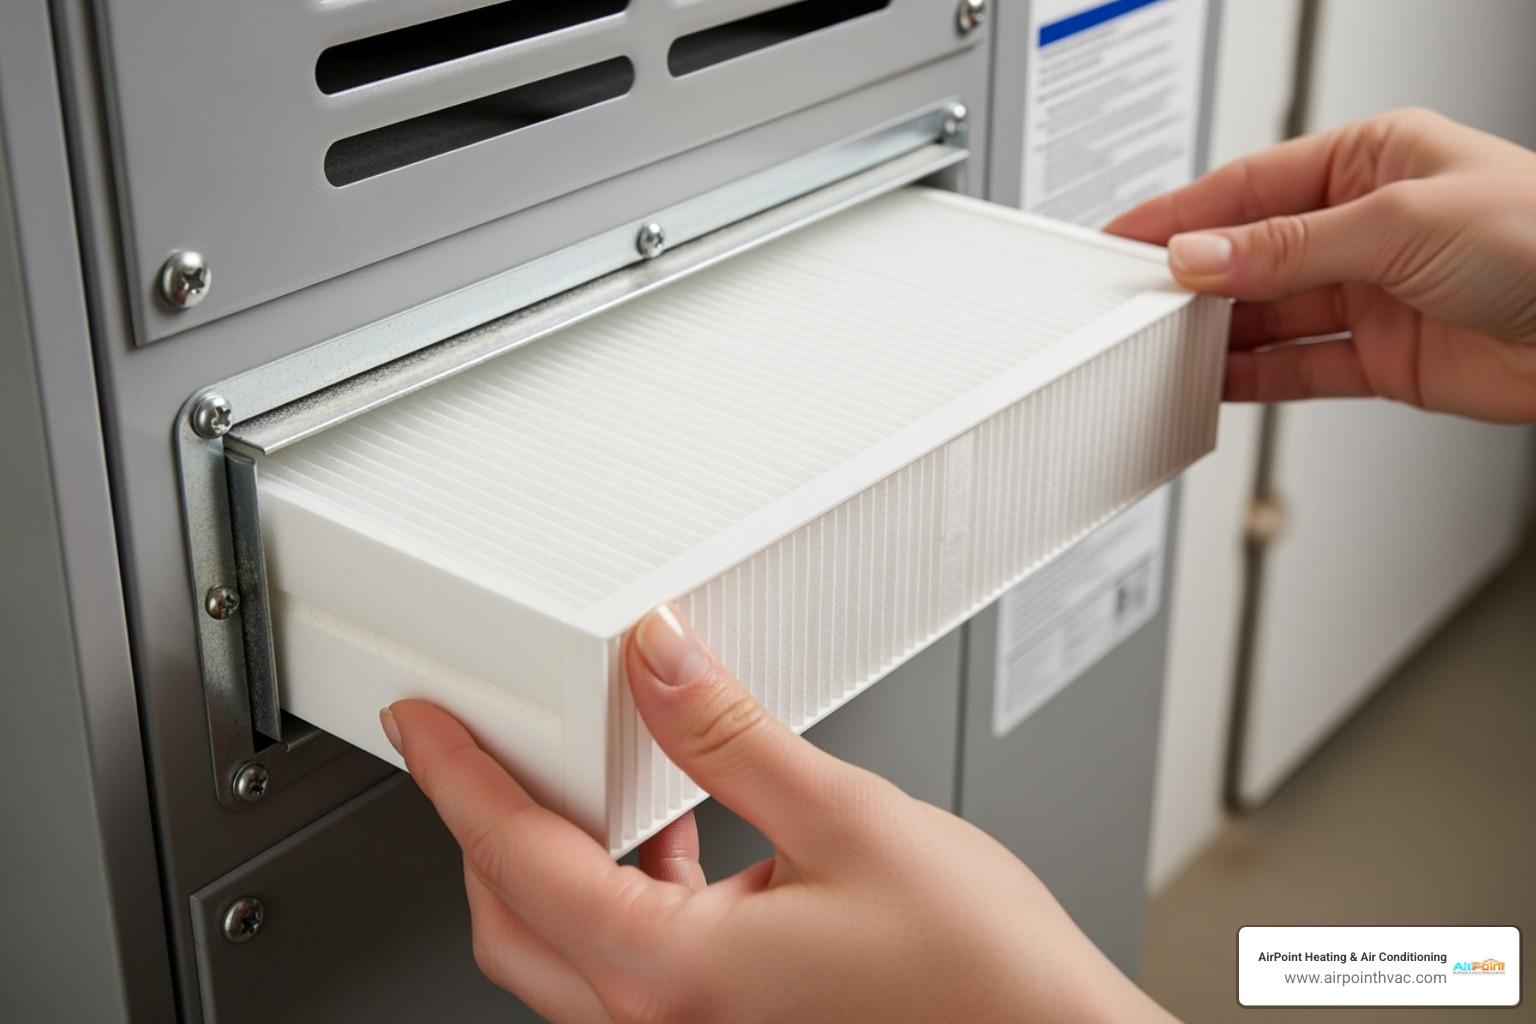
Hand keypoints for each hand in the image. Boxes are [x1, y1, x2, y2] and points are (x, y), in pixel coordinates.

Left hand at [383, 606, 1176, 1023]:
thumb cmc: (981, 977)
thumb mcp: (849, 820)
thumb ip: (729, 735)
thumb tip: (654, 661)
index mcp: (676, 973)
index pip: (520, 857)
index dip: (459, 777)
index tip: (423, 724)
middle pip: (513, 916)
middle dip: (485, 824)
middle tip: (484, 741)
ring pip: (563, 952)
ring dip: (553, 863)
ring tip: (586, 777)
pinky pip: (628, 971)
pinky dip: (623, 899)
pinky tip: (675, 841)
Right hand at [1106, 107, 1535, 422]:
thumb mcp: (1397, 223)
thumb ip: (1287, 248)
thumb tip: (1202, 255)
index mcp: (1372, 160)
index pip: (1251, 186)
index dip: (1182, 214)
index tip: (1125, 237)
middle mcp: (1366, 225)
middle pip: (1252, 253)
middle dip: (1194, 278)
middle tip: (1133, 300)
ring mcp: (1372, 295)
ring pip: (1269, 315)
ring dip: (1218, 332)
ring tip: (1163, 345)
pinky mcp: (1382, 359)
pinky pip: (1299, 368)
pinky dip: (1253, 378)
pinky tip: (1215, 380)